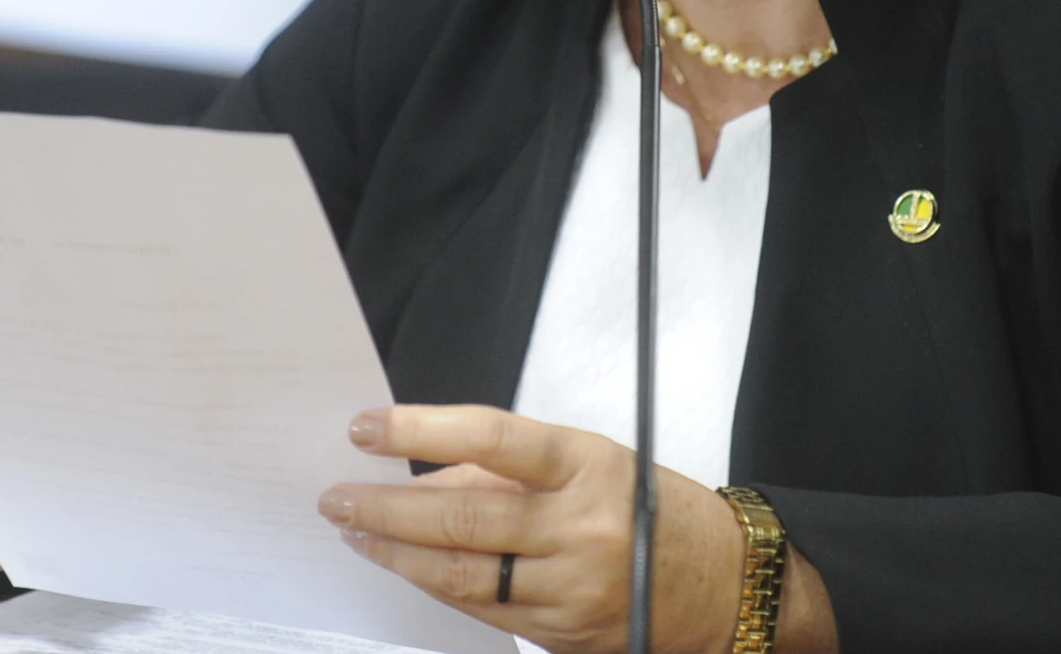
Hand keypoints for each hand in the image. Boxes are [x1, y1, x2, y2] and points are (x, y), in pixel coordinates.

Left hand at [317, 405, 835, 653]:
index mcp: (589, 466)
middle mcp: (580, 528)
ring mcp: (569, 588)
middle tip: (338, 493)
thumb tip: (425, 471)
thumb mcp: (593, 459)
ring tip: (357, 530)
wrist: (723, 584)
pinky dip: (436, 585)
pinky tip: (405, 565)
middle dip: (387, 505)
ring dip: (398, 551)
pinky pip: (481, 609)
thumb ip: (509, 466)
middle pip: (463, 515)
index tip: (367, 427)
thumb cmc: (653, 509)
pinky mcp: (561, 634)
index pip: (492, 438)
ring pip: (461, 573)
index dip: (421, 429)